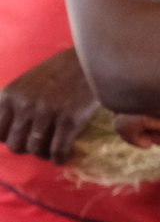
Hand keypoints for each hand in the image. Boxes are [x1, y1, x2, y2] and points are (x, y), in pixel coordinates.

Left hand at [0, 51, 99, 165]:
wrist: (87, 62)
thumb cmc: (57, 72)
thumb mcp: (25, 84)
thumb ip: (15, 104)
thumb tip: (12, 130)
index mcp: (9, 96)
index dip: (10, 139)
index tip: (23, 138)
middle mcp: (24, 105)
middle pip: (15, 145)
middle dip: (27, 149)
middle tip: (39, 146)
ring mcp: (46, 113)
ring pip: (36, 150)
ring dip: (44, 155)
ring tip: (53, 151)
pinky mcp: (69, 121)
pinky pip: (58, 150)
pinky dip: (59, 158)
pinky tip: (64, 156)